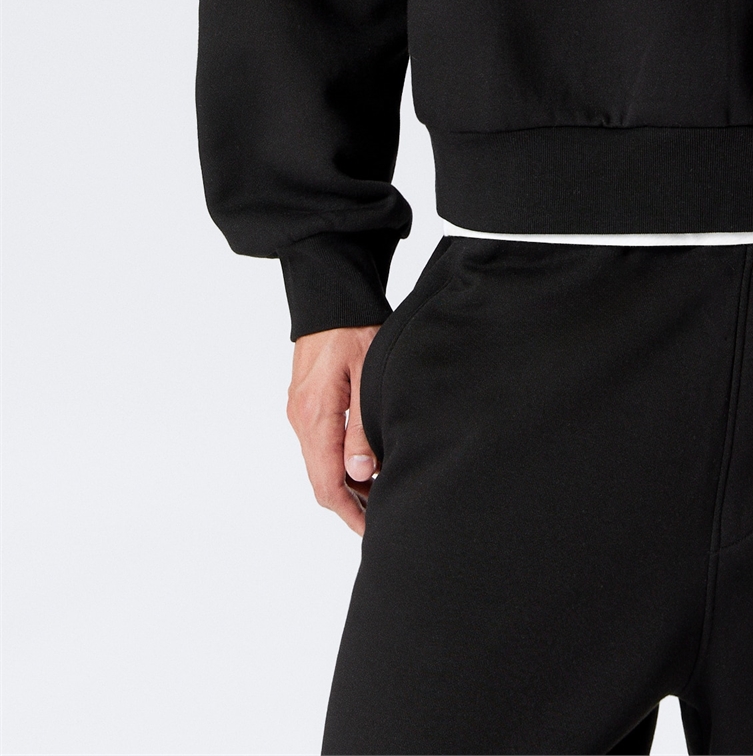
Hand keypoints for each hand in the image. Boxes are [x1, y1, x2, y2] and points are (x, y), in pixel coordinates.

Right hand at [287, 325, 381, 535]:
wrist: (330, 296)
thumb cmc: (355, 328)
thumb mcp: (367, 377)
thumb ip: (362, 428)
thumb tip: (359, 476)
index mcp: (315, 415)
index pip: (326, 482)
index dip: (349, 512)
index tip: (372, 529)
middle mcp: (300, 418)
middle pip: (320, 480)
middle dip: (349, 504)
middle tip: (382, 517)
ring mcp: (299, 411)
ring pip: (319, 464)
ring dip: (345, 483)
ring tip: (379, 493)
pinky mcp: (303, 403)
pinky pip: (318, 445)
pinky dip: (337, 462)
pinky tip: (362, 463)